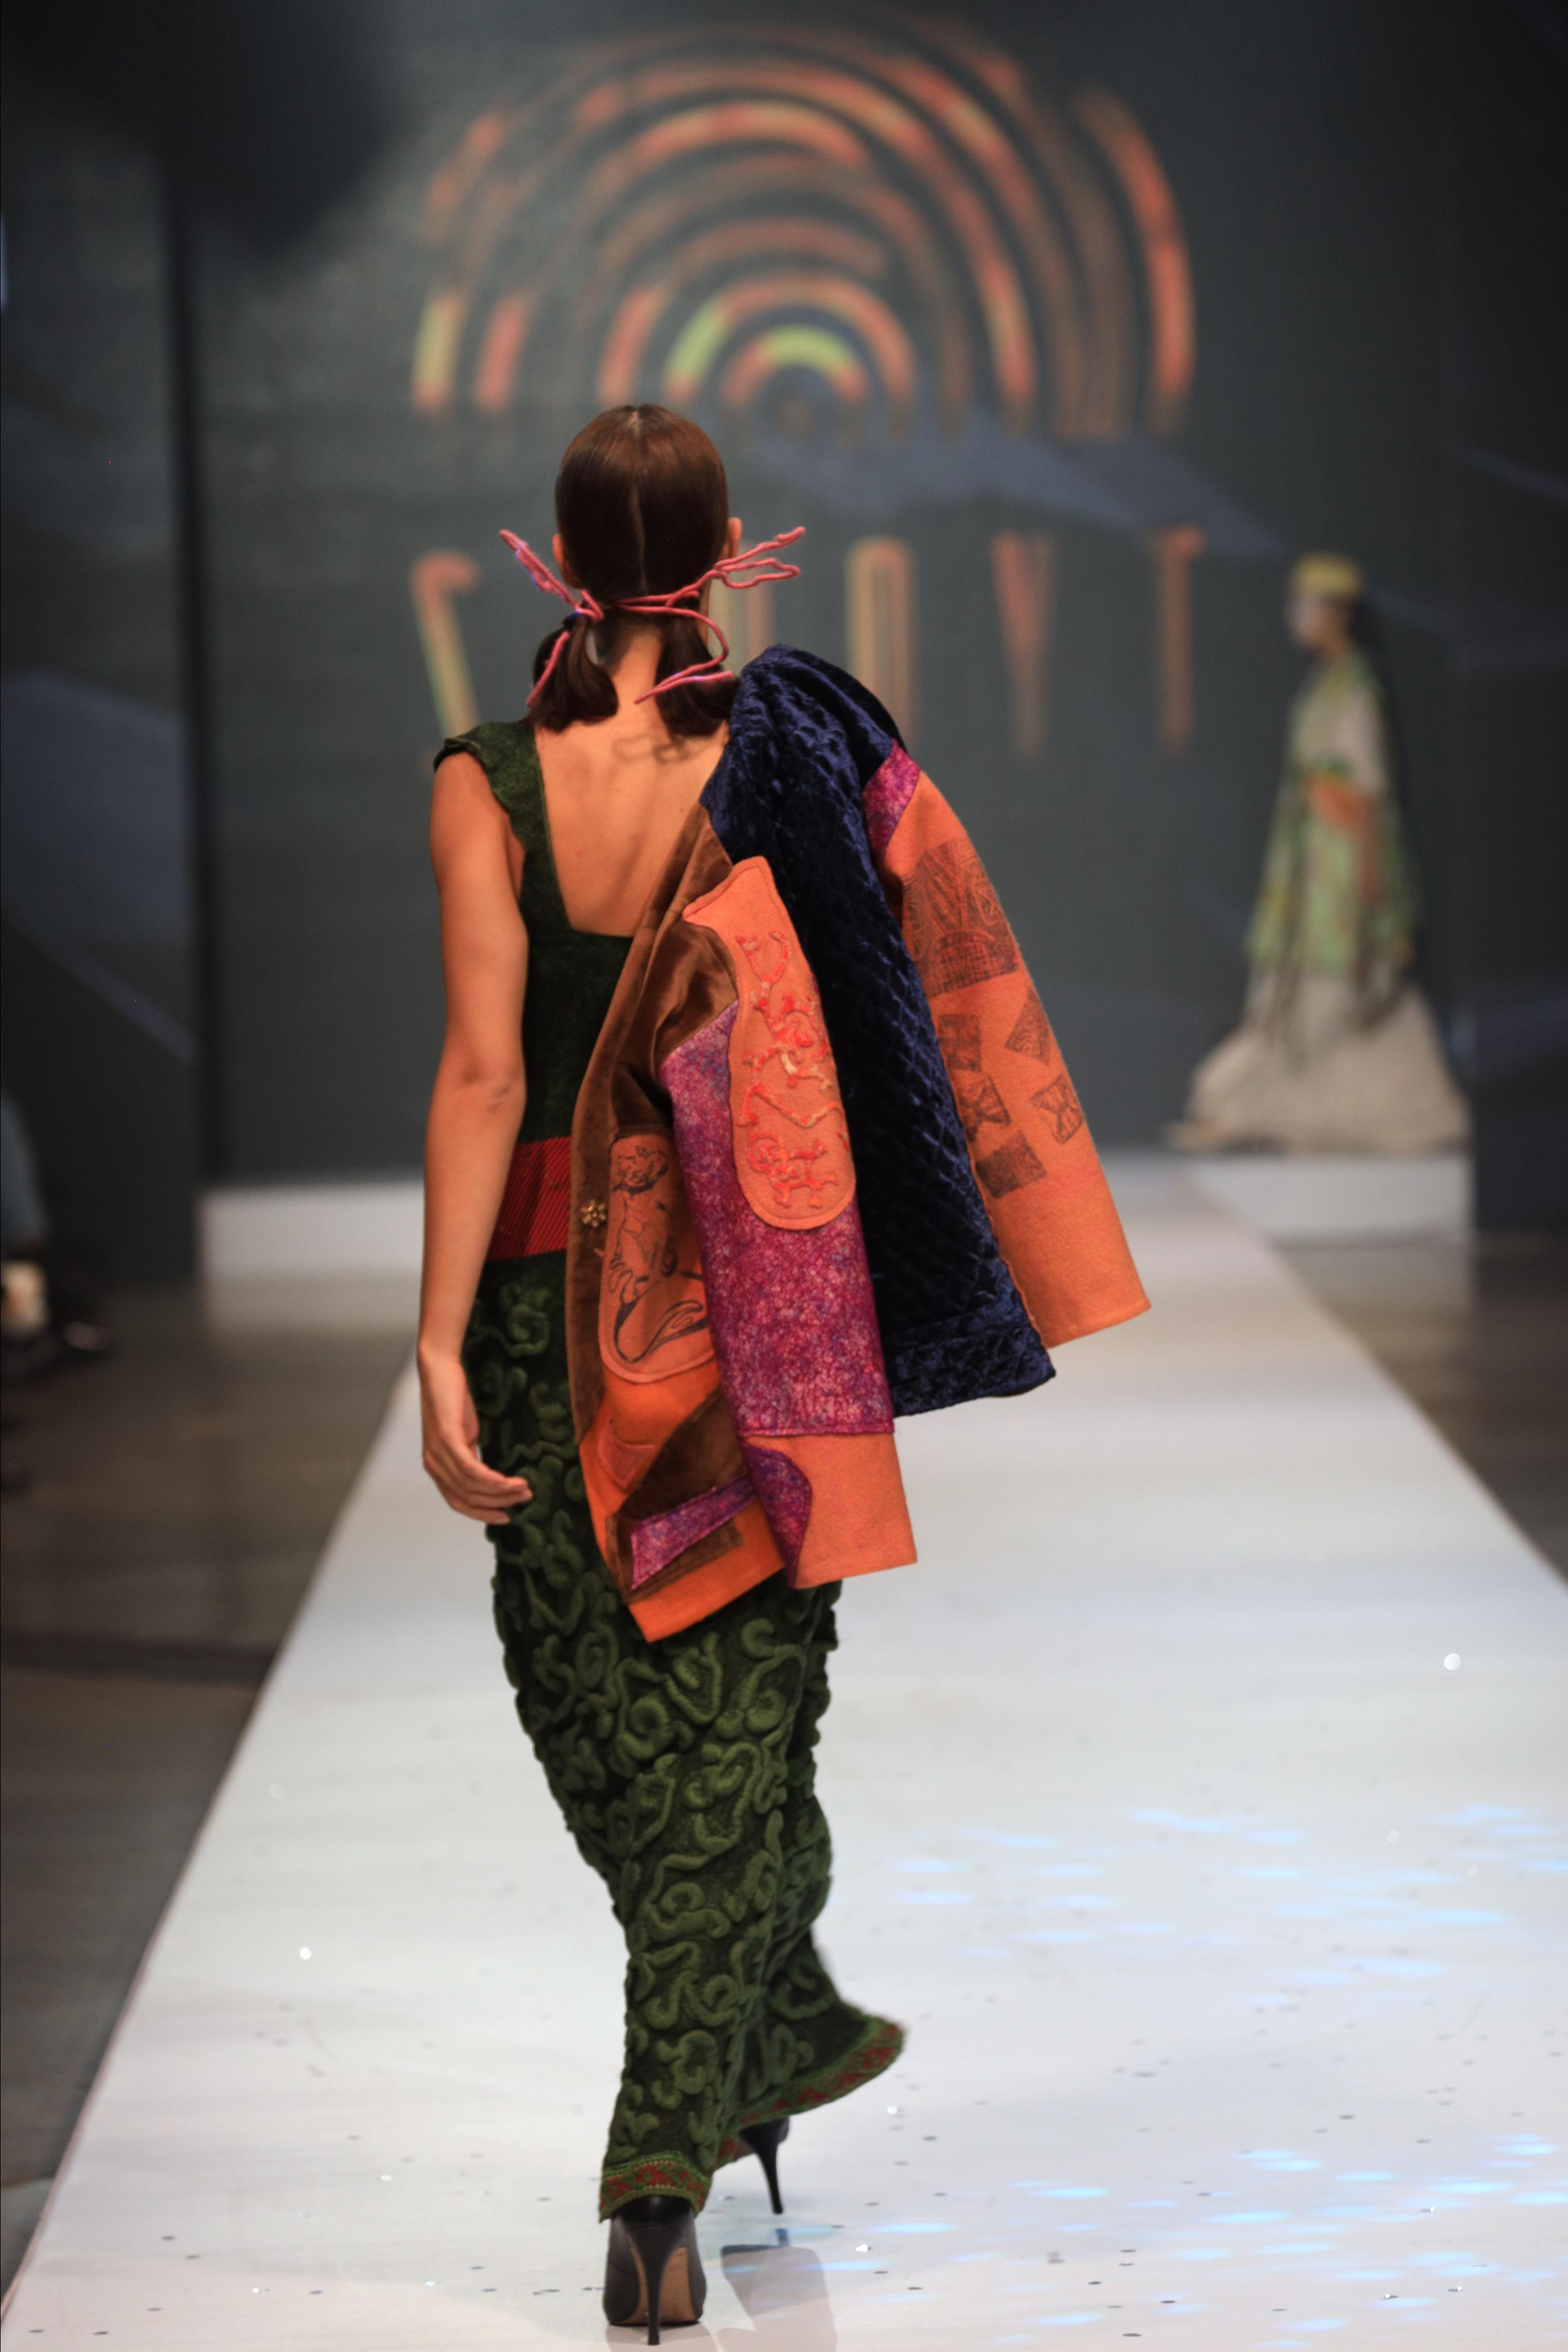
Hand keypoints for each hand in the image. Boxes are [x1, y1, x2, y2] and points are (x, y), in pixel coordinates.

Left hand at [418, 1348, 531, 1523]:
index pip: (458, 1502)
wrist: (440, 1369)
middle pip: (466, 1499)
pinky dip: (493, 1480)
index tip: (507, 1517)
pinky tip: (510, 1481)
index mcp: (436, 1467)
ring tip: (525, 1488)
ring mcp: (438, 1454)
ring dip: (501, 1492)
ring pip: (471, 1488)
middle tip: (525, 1500)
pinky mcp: (446, 1440)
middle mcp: (433, 1465)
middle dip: (498, 1504)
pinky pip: (472, 1471)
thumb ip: (473, 1457)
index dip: (483, 1513)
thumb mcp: (465, 1435)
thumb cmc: (454, 1399)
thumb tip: (495, 1479)